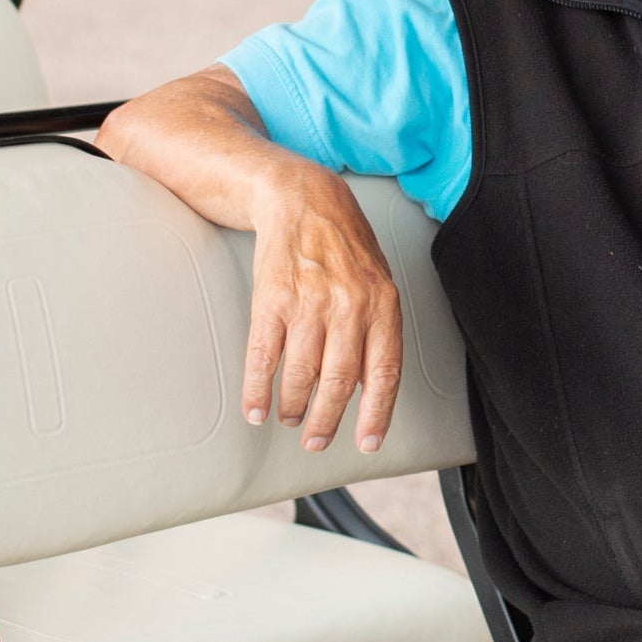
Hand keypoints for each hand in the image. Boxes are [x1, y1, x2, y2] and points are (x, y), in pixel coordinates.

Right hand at [243, 160, 403, 451]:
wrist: (303, 198)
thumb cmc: (343, 245)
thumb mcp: (377, 281)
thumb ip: (377, 329)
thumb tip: (368, 384)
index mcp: (382, 304)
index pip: (384, 373)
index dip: (376, 413)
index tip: (368, 443)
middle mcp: (349, 306)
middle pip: (339, 382)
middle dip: (327, 421)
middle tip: (317, 440)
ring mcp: (309, 302)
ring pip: (302, 375)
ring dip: (293, 407)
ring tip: (289, 418)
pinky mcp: (273, 299)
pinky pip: (265, 357)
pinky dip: (259, 390)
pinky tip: (256, 409)